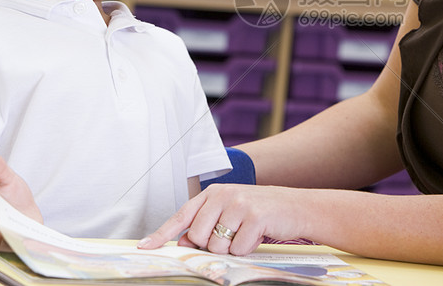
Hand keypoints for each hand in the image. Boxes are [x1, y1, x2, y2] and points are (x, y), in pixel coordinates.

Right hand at [0, 153, 41, 248]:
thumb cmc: (10, 192)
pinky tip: (33, 244)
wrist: (21, 206)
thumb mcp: (6, 177)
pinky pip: (25, 241)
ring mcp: (9, 230)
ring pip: (8, 237)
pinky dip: (29, 243)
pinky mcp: (23, 236)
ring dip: (12, 241)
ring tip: (18, 243)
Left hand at [138, 184, 310, 255]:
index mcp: (213, 193)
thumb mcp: (231, 214)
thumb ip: (206, 225)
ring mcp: (239, 204)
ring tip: (246, 234)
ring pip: (216, 246)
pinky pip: (238, 249)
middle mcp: (223, 195)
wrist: (296, 207)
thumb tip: (184, 242)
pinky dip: (247, 249)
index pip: (182, 216)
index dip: (162, 234)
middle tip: (231, 236)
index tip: (145, 247)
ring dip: (231, 248)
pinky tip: (257, 236)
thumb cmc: (261, 213)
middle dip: (212, 245)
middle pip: (198, 237)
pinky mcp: (254, 217)